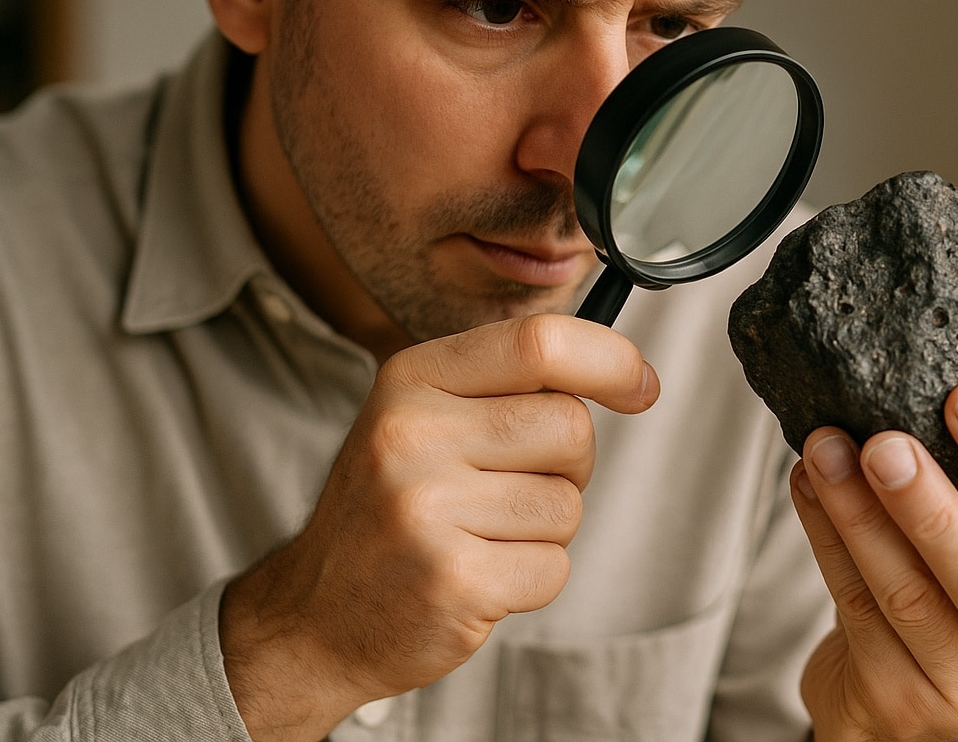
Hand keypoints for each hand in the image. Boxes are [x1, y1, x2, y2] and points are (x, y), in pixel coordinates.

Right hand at [219, 314, 658, 741]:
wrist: (316, 617)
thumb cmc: (391, 510)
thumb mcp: (423, 419)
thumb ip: (506, 386)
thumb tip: (626, 373)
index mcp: (411, 379)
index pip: (539, 342)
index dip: (610, 360)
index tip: (640, 385)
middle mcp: (412, 434)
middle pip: (570, 426)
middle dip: (569, 464)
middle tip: (512, 489)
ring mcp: (428, 509)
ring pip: (567, 504)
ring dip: (545, 529)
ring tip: (479, 536)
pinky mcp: (454, 581)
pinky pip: (554, 567)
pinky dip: (531, 579)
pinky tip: (476, 577)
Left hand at [791, 383, 957, 741]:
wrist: (899, 692)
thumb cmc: (952, 595)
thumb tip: (908, 388)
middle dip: (927, 505)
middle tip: (883, 443)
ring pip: (908, 597)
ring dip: (857, 514)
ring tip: (824, 450)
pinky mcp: (903, 704)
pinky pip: (856, 609)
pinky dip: (828, 540)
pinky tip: (810, 488)